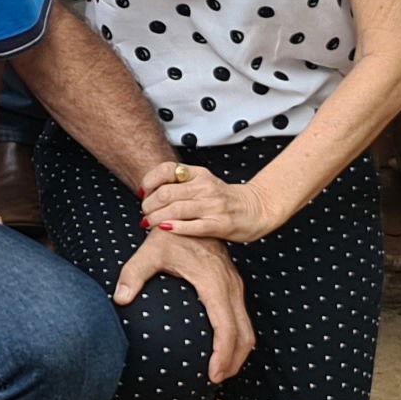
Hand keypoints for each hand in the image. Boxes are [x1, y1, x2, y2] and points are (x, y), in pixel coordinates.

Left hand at [113, 229, 253, 381]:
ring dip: (237, 352)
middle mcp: (231, 287)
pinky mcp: (232, 286)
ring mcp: (234, 287)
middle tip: (216, 382)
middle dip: (233, 361)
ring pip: (247, 328)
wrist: (190, 210)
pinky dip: (236, 338)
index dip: (223, 354)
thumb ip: (133, 274)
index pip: (227, 326)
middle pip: (244, 334)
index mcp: (215, 282)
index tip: (214, 375)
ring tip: (220, 371)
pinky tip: (220, 348)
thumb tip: (120, 299)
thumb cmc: (170, 233)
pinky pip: (241, 318)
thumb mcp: (150, 250)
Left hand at [138, 160, 280, 244]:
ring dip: (156, 218)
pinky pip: (192, 226)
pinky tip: (165, 230)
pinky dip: (175, 228)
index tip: (143, 193)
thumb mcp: (204, 182)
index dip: (149, 181)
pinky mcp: (219, 224)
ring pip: (175, 210)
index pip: (167, 169)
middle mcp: (205, 187)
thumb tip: (150, 192)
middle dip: (149, 205)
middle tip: (144, 214)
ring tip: (148, 224)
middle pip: (166, 193)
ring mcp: (213, 206)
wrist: (257, 208)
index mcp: (199, 174)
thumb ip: (181, 184)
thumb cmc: (225, 199)